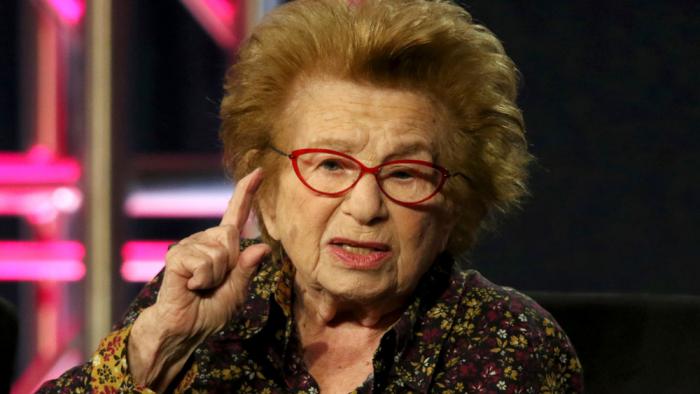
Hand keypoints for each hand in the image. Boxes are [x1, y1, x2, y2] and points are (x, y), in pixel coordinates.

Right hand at [128, 168, 270, 389]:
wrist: (179, 333)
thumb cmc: (207, 315)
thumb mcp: (236, 294)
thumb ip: (247, 270)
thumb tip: (263, 248)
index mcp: (221, 249)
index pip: (235, 216)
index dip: (246, 193)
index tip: (259, 171)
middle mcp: (203, 242)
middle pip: (230, 235)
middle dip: (229, 264)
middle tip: (212, 285)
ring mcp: (187, 248)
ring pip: (218, 251)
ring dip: (215, 276)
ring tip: (199, 289)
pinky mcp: (174, 258)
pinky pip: (202, 261)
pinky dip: (202, 280)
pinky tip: (189, 288)